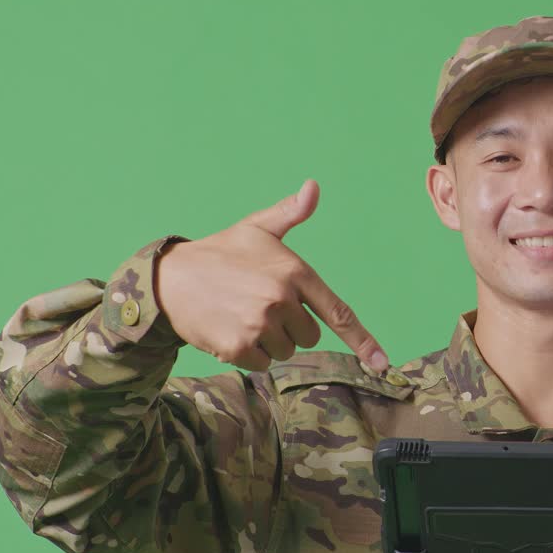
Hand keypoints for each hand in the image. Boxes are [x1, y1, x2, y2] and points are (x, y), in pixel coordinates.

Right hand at [155, 179, 386, 371]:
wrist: (169, 279)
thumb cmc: (219, 253)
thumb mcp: (256, 228)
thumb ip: (290, 213)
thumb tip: (313, 187)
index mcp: (294, 272)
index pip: (338, 312)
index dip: (363, 341)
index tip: (382, 364)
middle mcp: (282, 298)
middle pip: (309, 336)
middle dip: (289, 327)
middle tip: (259, 305)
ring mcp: (261, 323)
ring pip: (285, 351)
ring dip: (268, 341)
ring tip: (242, 314)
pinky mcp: (239, 346)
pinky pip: (261, 363)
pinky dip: (248, 354)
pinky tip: (229, 329)